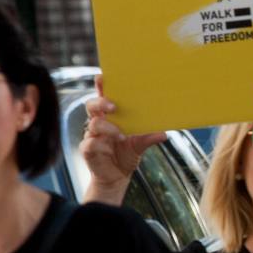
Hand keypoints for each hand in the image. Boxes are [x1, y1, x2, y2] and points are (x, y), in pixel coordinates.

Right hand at [82, 75, 165, 196]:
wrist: (117, 177)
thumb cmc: (126, 155)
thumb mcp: (140, 145)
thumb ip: (149, 138)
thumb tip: (164, 134)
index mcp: (111, 117)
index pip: (104, 96)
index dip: (102, 86)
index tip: (103, 76)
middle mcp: (99, 123)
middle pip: (92, 105)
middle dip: (101, 102)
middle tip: (114, 106)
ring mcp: (92, 136)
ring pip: (93, 124)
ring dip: (107, 128)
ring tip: (121, 134)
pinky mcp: (88, 150)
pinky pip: (90, 144)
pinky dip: (100, 144)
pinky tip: (108, 148)